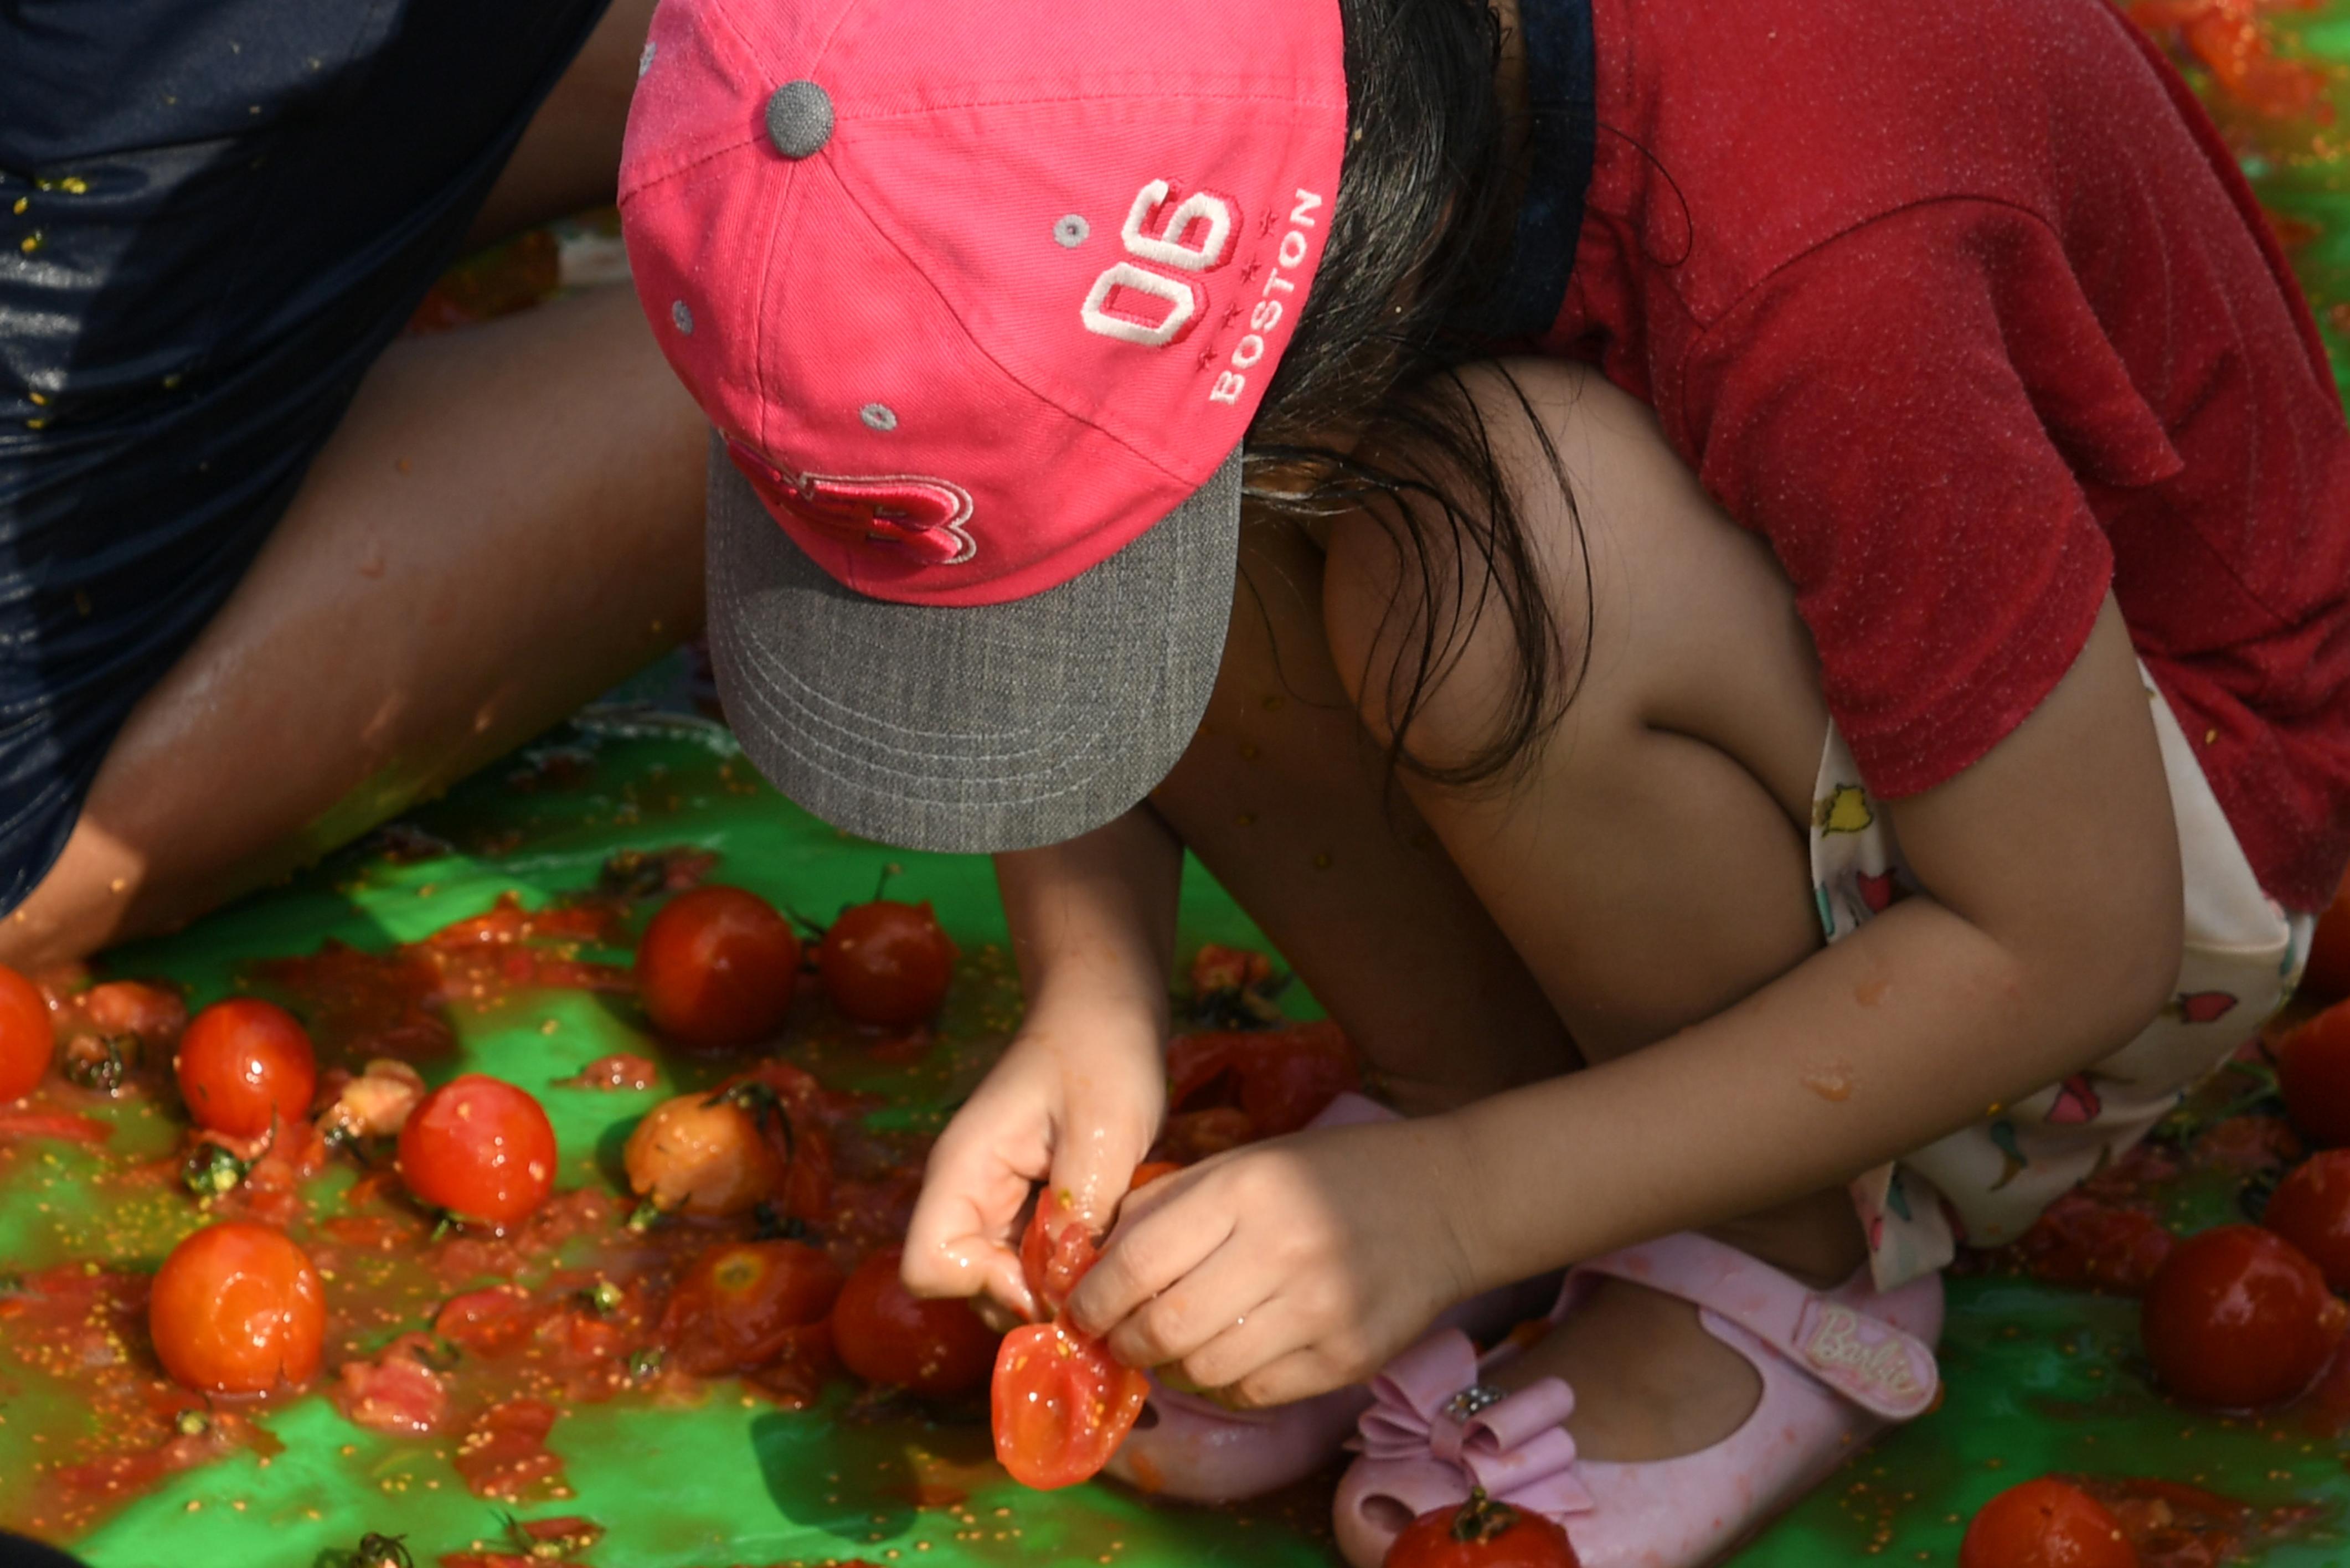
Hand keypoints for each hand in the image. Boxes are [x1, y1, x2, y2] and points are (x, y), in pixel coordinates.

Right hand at [901, 995, 1165, 1320]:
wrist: (1106, 1008)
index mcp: (963, 1168)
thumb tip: (1064, 1285)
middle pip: (964, 1284)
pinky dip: (1064, 1267)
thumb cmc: (1102, 1052)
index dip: (983, 1286)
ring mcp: (995, 1199)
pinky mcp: (1026, 1203)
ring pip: (1000, 1278)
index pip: (928, 1265)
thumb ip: (1079, 1208)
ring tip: (1104, 1263)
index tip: (1050, 1275)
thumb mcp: (1103, 1128)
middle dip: (1023, 1297)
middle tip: (1091, 1284)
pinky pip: (1030, 1258)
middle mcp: (966, 1191)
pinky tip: (1106, 1247)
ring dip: (1048, 1285)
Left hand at [1065, 1114, 1478, 1408]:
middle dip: (1124, 1342)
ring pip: (1205, 1371)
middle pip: (1165, 1327)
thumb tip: (1093, 1262)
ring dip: (1171, 1368)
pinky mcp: (1348, 1356)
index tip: (1081, 1309)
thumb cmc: (1329, 1175)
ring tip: (1172, 1347)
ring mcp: (1320, 1309)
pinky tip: (1227, 1357)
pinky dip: (1224, 1384)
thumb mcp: (1245, 1163)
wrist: (1448, 1201)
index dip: (1094, 1299)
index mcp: (1245, 1191)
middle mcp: (1280, 1250)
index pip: (1138, 1263)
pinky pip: (1255, 1392)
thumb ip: (1167, 1205)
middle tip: (1117, 1338)